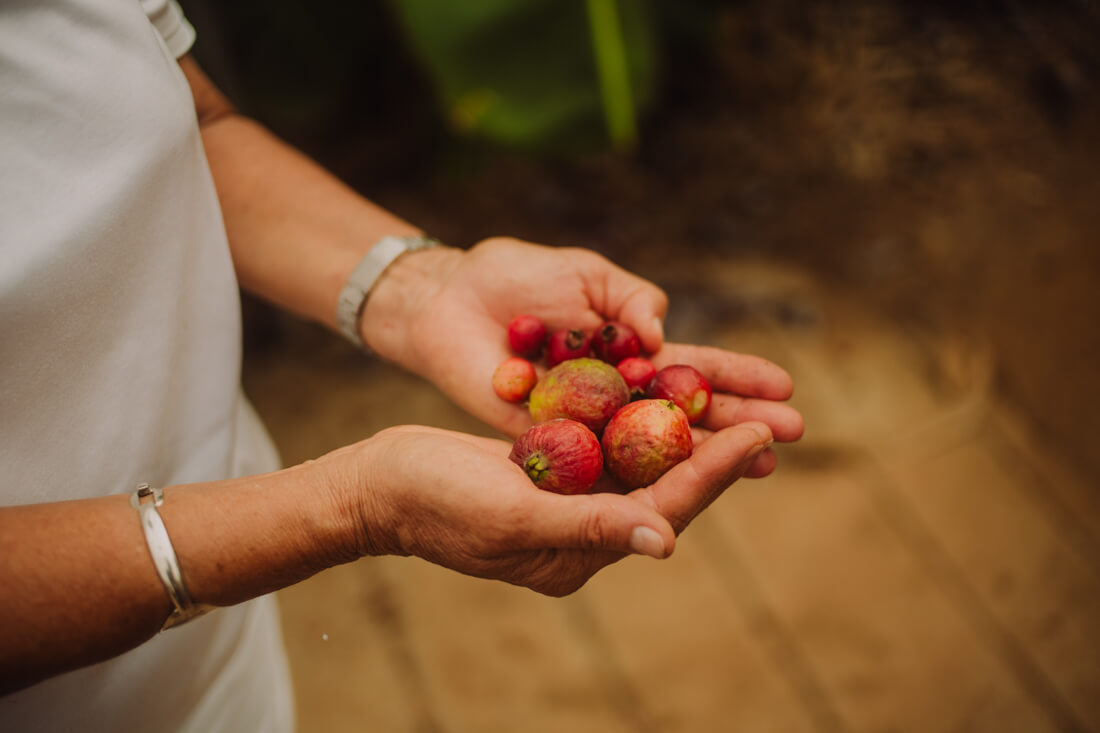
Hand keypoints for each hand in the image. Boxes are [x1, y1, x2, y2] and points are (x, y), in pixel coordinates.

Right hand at [333, 421, 772, 595]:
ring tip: (733, 405)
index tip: (756, 436)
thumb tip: (666, 541)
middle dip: (714, 455)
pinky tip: (667, 395)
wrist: (380, 483)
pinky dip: (638, 422)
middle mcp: (582, 532)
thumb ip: (588, 526)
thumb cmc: (436, 503)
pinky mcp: (551, 472)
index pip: (661, 510)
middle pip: (664, 489)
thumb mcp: (512, 515)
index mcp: (577, 556)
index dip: (711, 473)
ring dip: (684, 436)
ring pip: (642, 466)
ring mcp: (567, 501)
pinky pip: (608, 447)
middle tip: (768, 418)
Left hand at [362, 237, 802, 472]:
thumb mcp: (584, 272)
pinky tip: (668, 484)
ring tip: (755, 464)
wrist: (446, 297)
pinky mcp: (544, 439)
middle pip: (684, 413)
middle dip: (738, 421)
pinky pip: (592, 455)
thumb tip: (664, 337)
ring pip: (650, 444)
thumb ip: (629, 298)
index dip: (737, 376)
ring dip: (701, 455)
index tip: (785, 387)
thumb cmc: (514, 277)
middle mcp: (615, 391)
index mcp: (629, 349)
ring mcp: (583, 419)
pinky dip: (629, 470)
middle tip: (792, 436)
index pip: (693, 367)